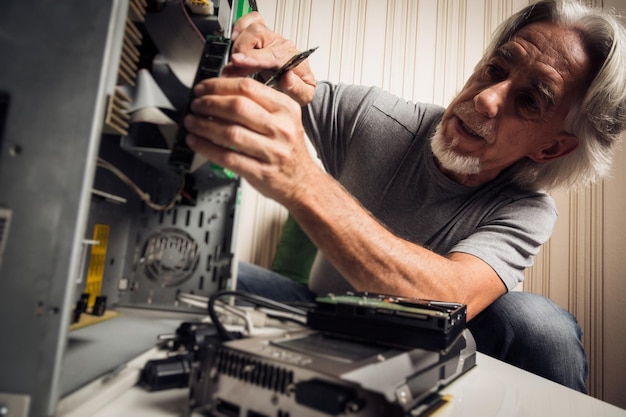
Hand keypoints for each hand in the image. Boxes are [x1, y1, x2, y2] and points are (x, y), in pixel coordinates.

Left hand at [183, 77, 319, 204]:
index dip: (218, 86)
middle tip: (195, 105)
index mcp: (286, 109)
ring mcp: (272, 152)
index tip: (203, 88)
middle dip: (209, 103)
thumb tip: (217, 93)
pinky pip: (227, 157)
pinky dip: (206, 147)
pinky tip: (196, 141)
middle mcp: (281, 128)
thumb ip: (257, 104)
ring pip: (230, 133)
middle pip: (237, 107)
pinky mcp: (261, 172)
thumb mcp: (283, 119)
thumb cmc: (287, 150)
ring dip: (203, 125)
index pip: (248, 88)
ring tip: (191, 122)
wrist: (302, 182)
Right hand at [221, 12, 315, 105]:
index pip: (270, 54)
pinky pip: (251, 21)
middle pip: (257, 35)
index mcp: (291, 58)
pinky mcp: (262, 35)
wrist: (299, 84)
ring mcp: (270, 38)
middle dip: (240, 52)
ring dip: (238, 42)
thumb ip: (297, 89)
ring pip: (251, 27)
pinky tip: (234, 39)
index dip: (250, 57)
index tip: (236, 61)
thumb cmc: (298, 89)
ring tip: (233, 60)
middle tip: (231, 70)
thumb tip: (287, 78)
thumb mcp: (303, 96)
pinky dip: (240, 27)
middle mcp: (280, 44)